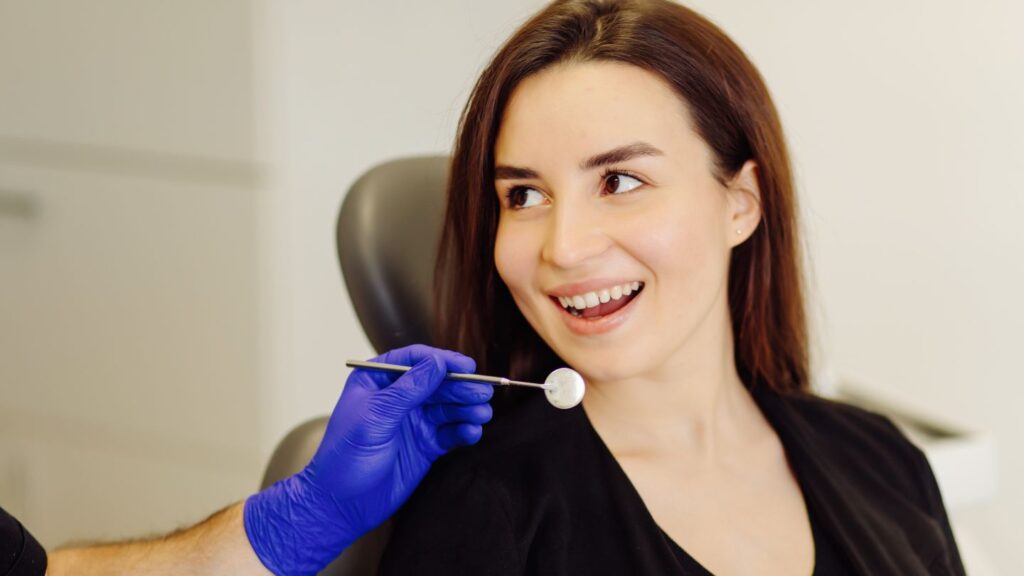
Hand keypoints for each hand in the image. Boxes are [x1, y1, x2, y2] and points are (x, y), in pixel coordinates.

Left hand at [243, 344, 492, 574]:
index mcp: (377, 381)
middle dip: (461, 387)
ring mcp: (413, 422)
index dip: (442, 361)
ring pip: (447, 408)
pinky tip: (472, 432)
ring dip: (466, 409)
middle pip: (437, 383)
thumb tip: (437, 363)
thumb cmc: (345, 457)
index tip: (466, 366)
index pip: (415, 360)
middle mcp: (397, 398)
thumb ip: (409, 389)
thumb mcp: (376, 416)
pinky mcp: (425, 446)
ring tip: (482, 413)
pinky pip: (450, 432)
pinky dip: (463, 431)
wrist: (341, 504)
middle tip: (482, 392)